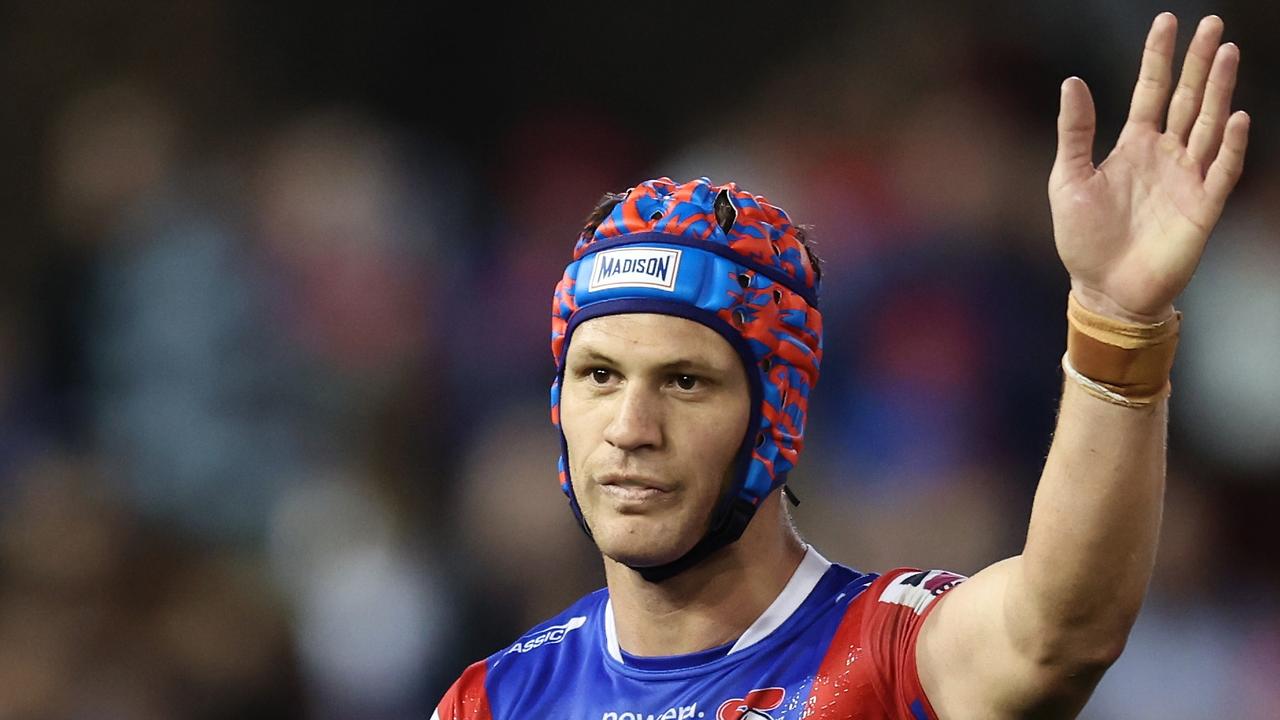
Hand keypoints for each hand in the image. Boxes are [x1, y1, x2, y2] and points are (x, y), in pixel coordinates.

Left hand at [1049, 13, 1249, 322]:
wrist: (1103, 289)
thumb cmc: (1083, 239)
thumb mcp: (1069, 179)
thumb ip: (1075, 131)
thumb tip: (1072, 81)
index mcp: (1133, 146)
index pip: (1150, 91)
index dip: (1159, 58)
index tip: (1167, 21)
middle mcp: (1165, 155)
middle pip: (1188, 99)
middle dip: (1201, 62)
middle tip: (1214, 24)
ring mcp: (1187, 179)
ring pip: (1208, 125)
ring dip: (1220, 91)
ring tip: (1228, 54)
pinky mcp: (1202, 208)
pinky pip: (1221, 171)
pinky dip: (1230, 145)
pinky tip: (1236, 116)